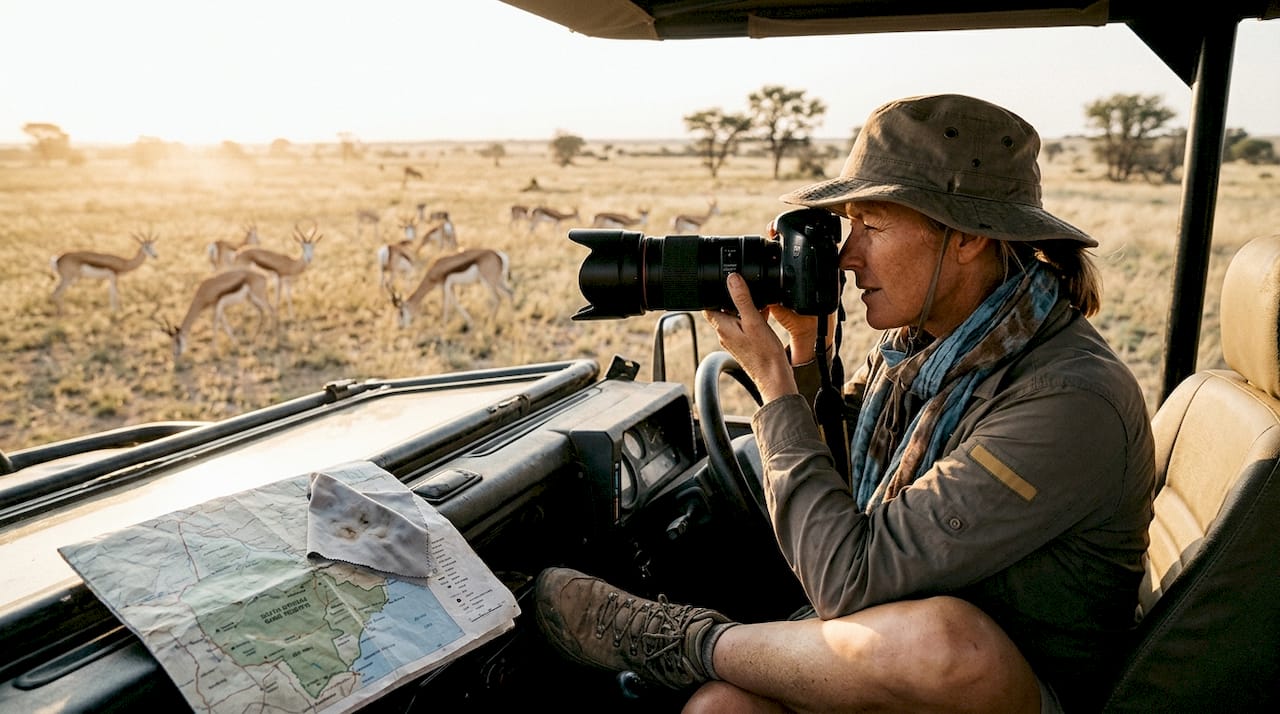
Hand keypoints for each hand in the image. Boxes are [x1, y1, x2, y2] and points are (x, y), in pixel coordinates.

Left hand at [702, 273, 798, 403]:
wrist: (774, 377)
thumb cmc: (764, 354)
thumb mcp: (753, 321)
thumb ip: (742, 299)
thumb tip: (732, 279)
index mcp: (722, 327)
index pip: (708, 305)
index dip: (714, 292)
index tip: (725, 284)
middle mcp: (724, 334)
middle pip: (721, 310)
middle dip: (732, 299)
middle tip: (746, 292)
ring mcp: (734, 340)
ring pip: (734, 317)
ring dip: (744, 309)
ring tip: (758, 305)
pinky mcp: (744, 344)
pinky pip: (744, 326)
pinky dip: (751, 318)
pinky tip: (764, 316)